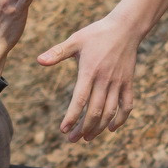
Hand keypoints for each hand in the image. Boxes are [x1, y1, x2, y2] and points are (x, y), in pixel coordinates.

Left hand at [36, 14, 141, 141]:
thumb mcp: (75, 40)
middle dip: (83, 129)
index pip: (79, 100)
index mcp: (89, 72)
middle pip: (94, 112)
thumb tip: (39, 61)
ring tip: (88, 138)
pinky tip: (111, 128)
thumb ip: (57, 52)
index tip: (63, 130)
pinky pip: (127, 106)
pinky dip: (120, 119)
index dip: (71, 117)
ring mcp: (118, 83)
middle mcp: (105, 80)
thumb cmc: (97, 33)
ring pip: (110, 112)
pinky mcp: (128, 83)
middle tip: (72, 139)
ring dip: (99, 128)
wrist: (126, 27)